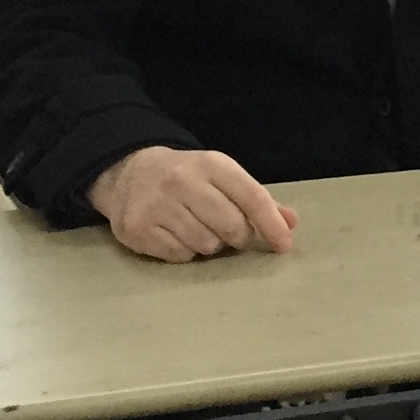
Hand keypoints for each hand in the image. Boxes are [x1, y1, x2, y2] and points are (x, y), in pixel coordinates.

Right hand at [86, 146, 298, 262]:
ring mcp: (158, 205)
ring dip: (210, 244)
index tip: (284, 245)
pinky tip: (176, 234)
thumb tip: (290, 223)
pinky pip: (181, 256)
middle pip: (232, 227)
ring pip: (207, 245)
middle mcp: (183, 181)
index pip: (252, 197)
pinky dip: (186, 252)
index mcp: (211, 164)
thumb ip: (255, 199)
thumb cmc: (187, 178)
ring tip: (197, 227)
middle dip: (238, 237)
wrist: (129, 174)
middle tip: (230, 233)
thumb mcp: (221, 177)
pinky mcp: (139, 229)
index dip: (272, 225)